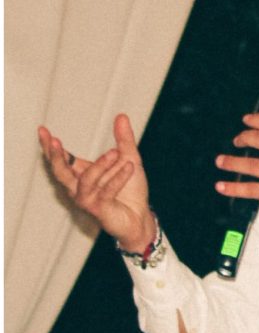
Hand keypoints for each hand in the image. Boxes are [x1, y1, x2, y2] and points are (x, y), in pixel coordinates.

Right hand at [37, 114, 155, 251]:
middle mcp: (79, 188)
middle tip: (55, 141)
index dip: (51, 146)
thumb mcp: (129, 159)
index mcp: (82, 174)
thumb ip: (124, 140)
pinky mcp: (100, 210)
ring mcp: (88, 200)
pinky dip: (118, 178)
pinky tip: (129, 167)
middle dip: (56, 156)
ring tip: (116, 153)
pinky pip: (106, 191)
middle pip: (61, 172)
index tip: (42, 131)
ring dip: (101, 165)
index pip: (62, 159)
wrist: (141, 216)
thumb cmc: (131, 190)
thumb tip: (122, 116)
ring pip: (87, 180)